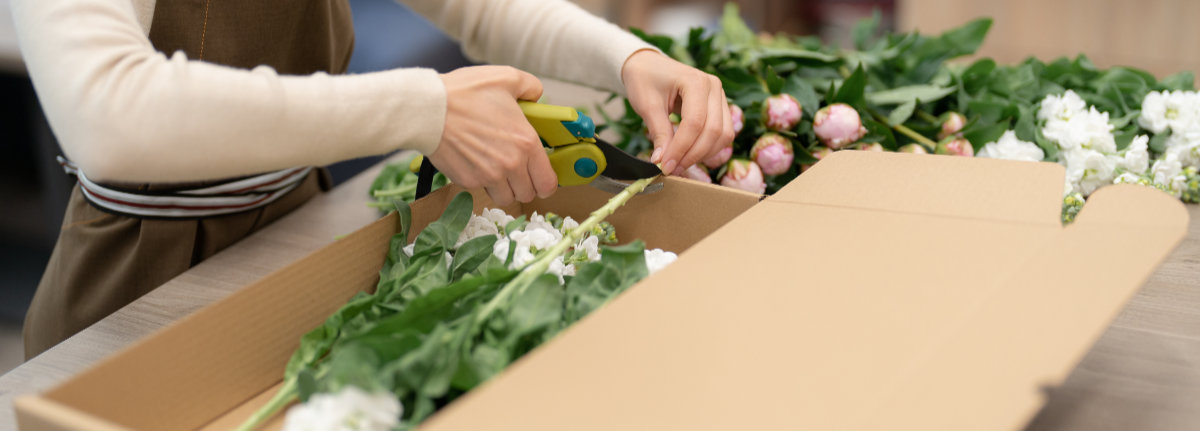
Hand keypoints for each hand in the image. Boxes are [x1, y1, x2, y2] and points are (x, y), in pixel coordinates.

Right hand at [431, 66, 557, 204]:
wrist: (427, 109)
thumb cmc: (464, 93)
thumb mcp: (506, 77)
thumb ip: (531, 87)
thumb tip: (536, 97)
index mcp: (526, 142)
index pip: (547, 182)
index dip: (547, 183)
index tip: (541, 177)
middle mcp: (511, 164)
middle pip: (528, 194)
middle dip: (525, 185)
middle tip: (518, 171)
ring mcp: (488, 176)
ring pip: (506, 198)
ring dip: (505, 188)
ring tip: (497, 169)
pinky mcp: (468, 181)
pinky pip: (482, 190)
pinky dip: (482, 182)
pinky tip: (476, 162)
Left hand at [621, 50, 733, 175]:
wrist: (648, 66)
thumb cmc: (645, 80)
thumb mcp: (647, 105)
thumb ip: (658, 133)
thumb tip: (662, 162)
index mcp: (696, 81)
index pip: (695, 122)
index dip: (681, 148)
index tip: (665, 166)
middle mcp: (714, 87)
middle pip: (713, 131)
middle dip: (692, 155)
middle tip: (671, 169)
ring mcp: (720, 96)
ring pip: (723, 135)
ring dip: (703, 155)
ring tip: (679, 164)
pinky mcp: (720, 107)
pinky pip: (723, 134)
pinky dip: (709, 149)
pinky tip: (690, 155)